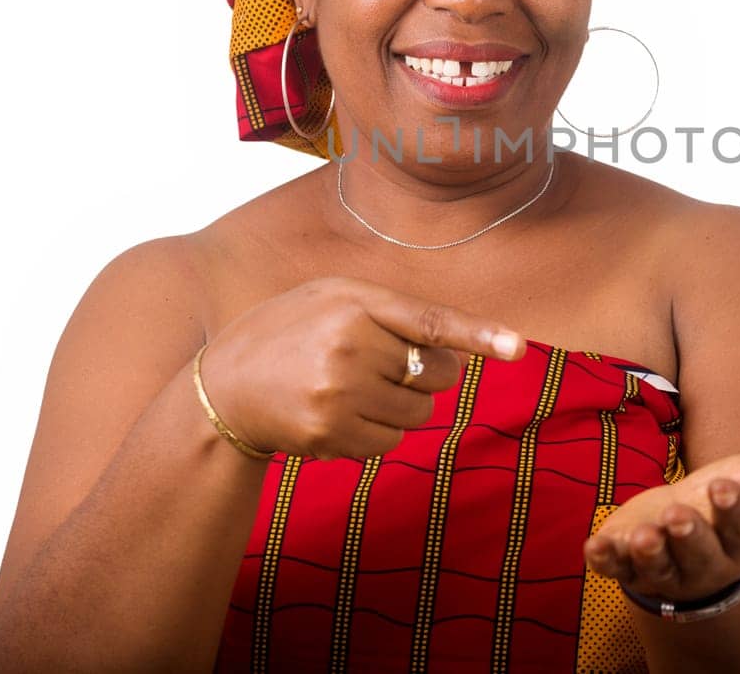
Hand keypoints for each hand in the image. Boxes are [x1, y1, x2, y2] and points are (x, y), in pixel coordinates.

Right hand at [199, 275, 523, 460]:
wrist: (221, 388)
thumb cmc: (287, 333)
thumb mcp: (330, 298)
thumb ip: (391, 310)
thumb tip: (459, 346)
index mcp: (352, 302)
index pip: (429, 321)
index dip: (478, 335)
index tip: (517, 348)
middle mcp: (347, 346)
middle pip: (436, 374)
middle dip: (424, 374)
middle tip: (382, 366)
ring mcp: (337, 394)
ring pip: (419, 414)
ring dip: (402, 406)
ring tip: (353, 389)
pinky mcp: (329, 433)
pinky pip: (390, 442)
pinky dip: (378, 433)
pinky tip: (340, 415)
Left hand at [583, 450, 739, 601]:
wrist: (688, 526)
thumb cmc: (737, 501)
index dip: (734, 510)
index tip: (723, 485)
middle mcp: (706, 557)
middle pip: (698, 552)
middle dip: (688, 535)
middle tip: (676, 516)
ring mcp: (665, 564)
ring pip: (656, 567)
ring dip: (647, 553)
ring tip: (642, 533)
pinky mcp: (627, 560)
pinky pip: (615, 566)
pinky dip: (604, 559)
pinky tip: (594, 548)